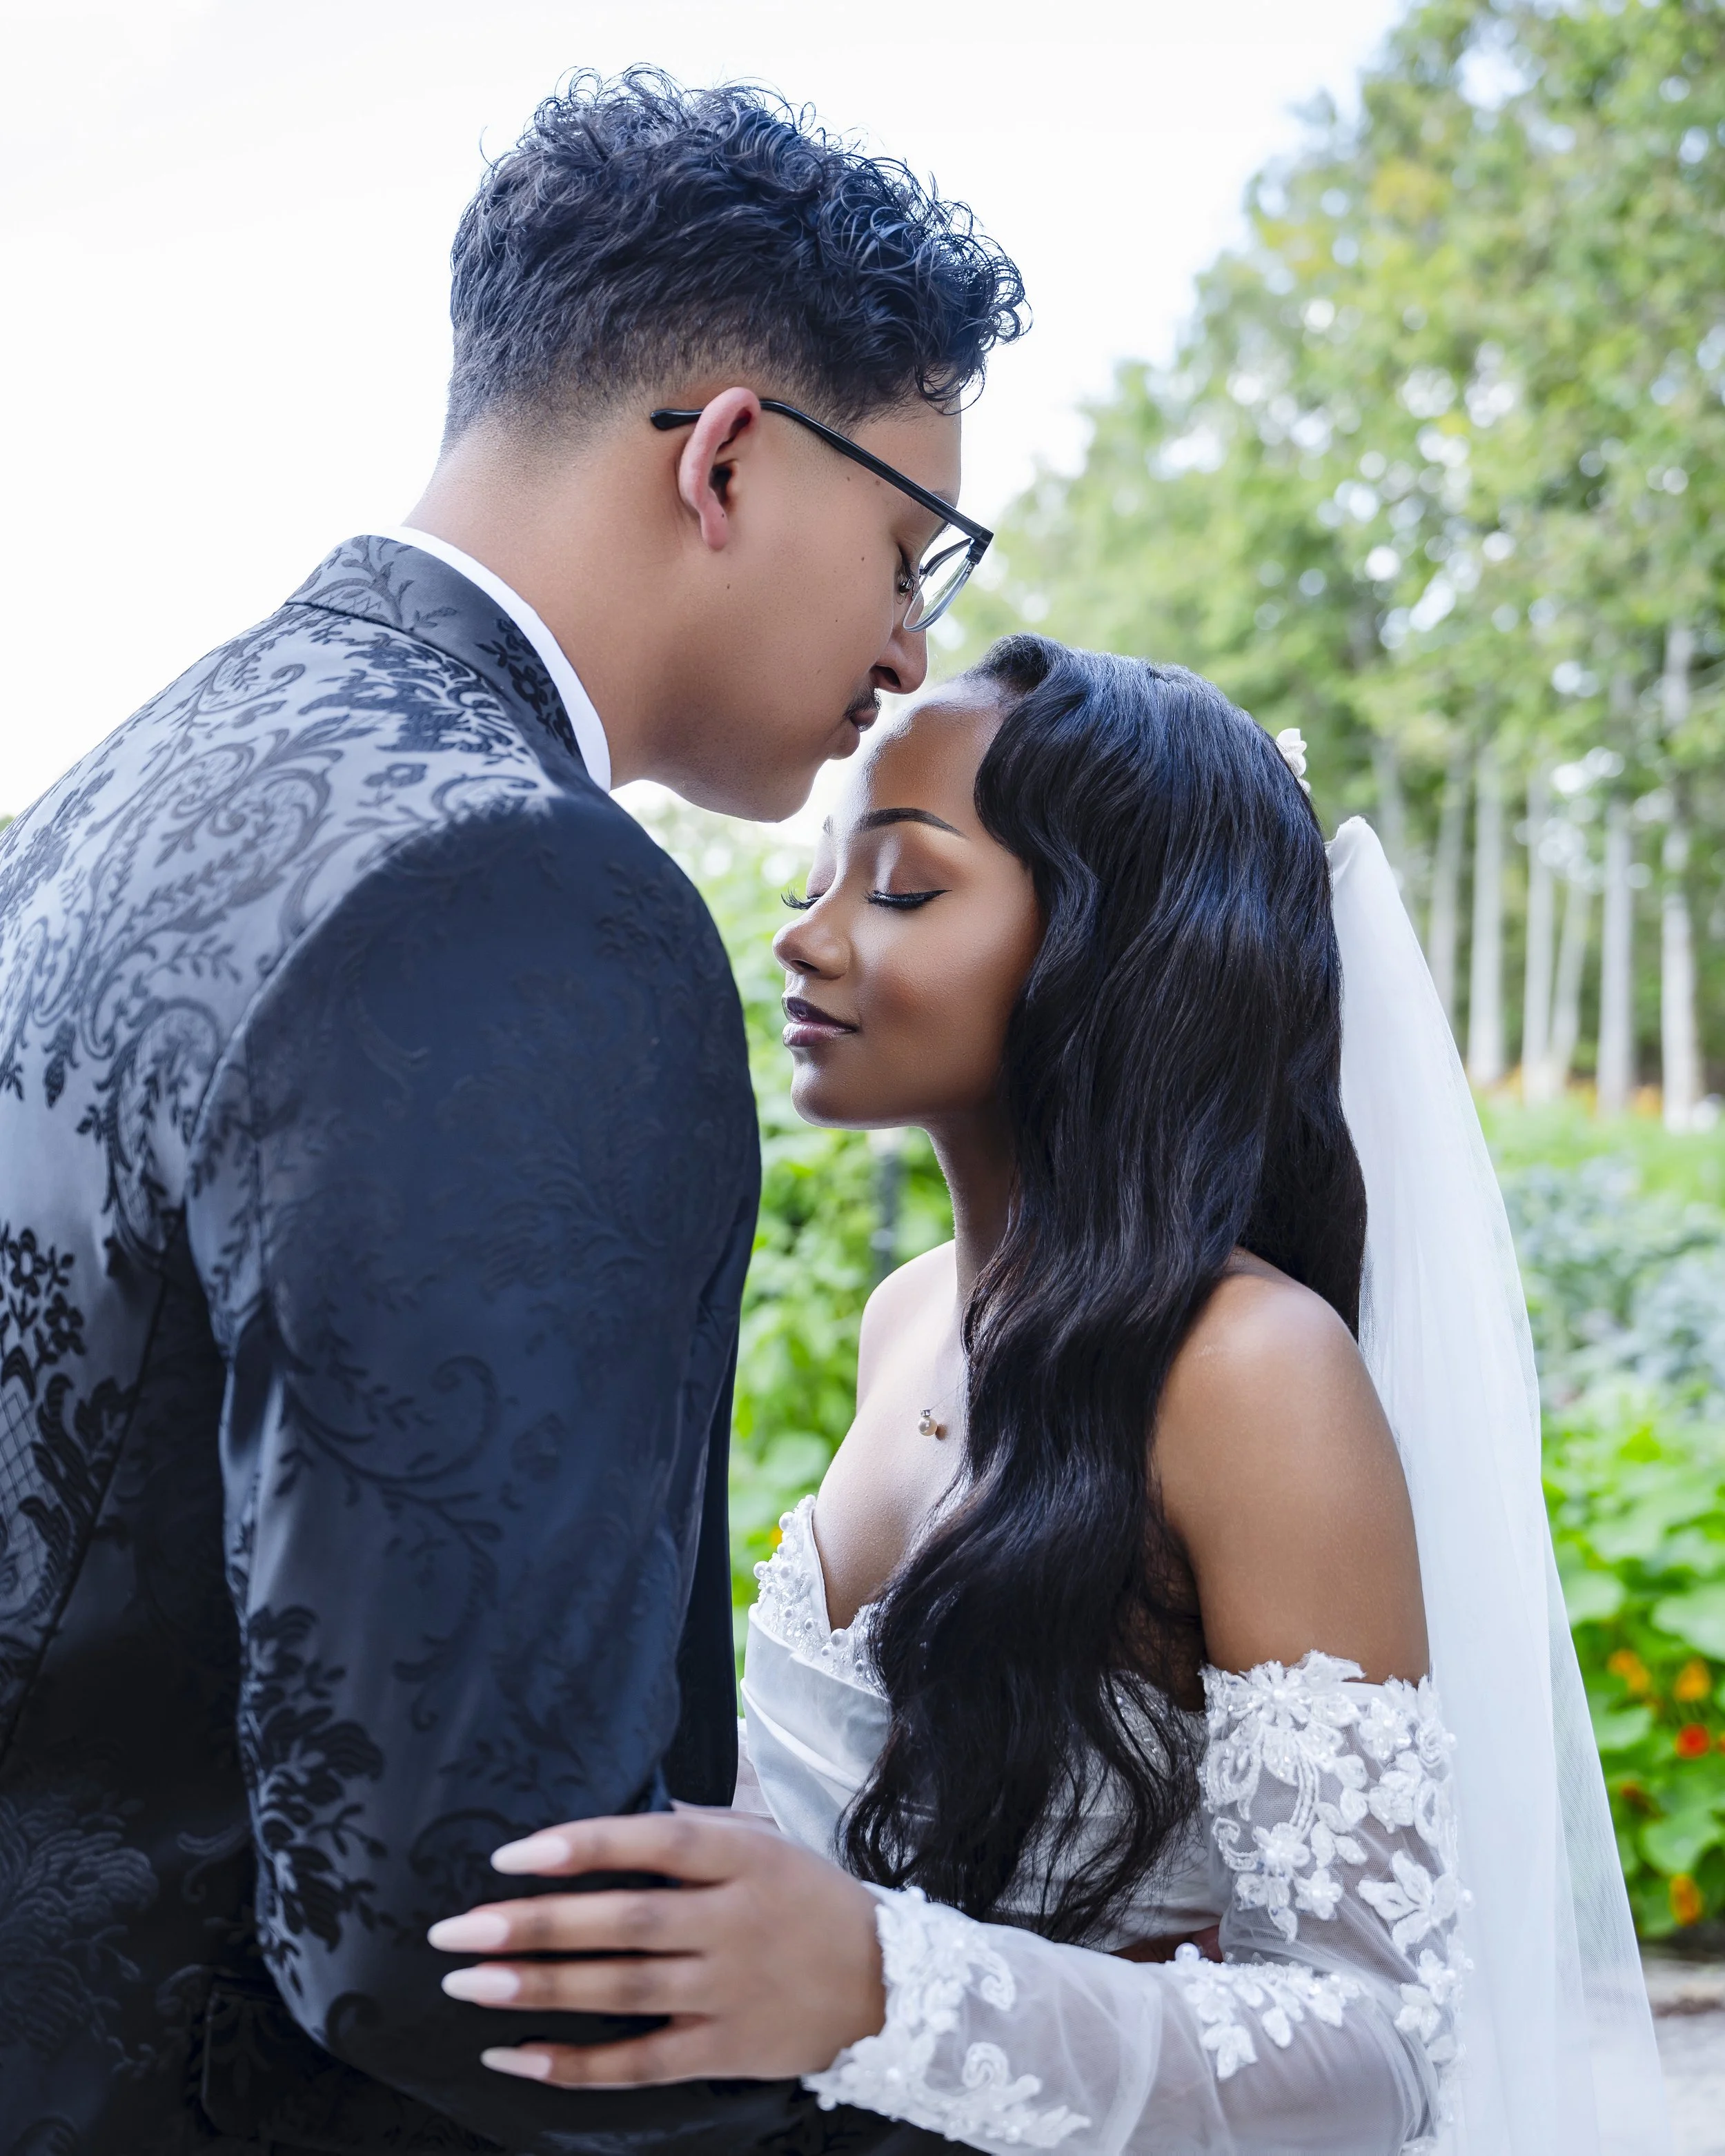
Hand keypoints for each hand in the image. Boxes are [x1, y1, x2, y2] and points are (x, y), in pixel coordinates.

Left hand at [426, 1808, 885, 2087]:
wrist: (888, 1983)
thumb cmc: (807, 1898)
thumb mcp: (765, 1841)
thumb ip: (694, 1829)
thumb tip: (609, 1817)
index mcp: (745, 1858)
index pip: (656, 1842)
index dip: (584, 1846)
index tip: (510, 1855)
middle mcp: (735, 1922)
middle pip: (624, 1922)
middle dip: (534, 1925)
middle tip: (456, 1930)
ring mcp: (730, 1992)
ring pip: (622, 1991)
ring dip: (538, 1989)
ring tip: (466, 1986)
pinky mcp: (726, 2051)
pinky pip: (639, 2064)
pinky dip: (574, 2065)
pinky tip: (514, 2057)